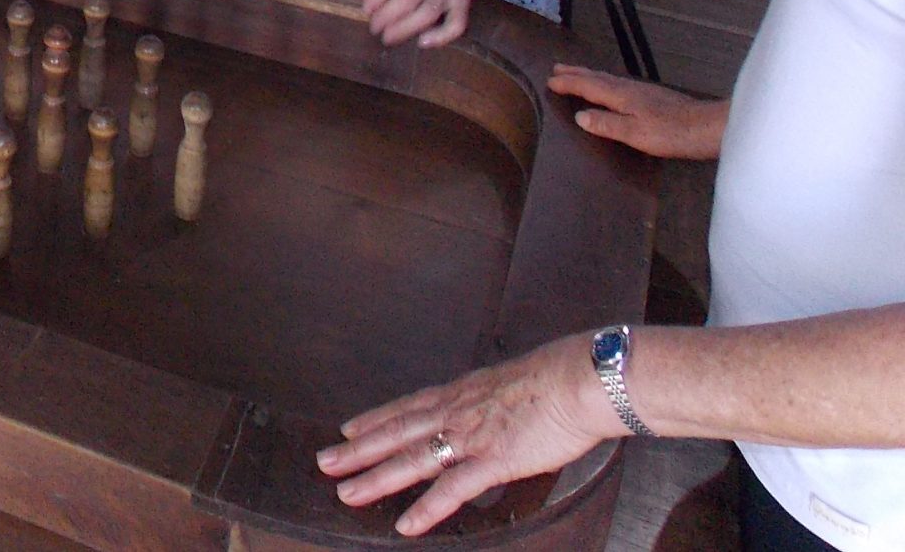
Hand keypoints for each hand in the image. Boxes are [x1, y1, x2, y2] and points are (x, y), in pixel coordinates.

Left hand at [316, 333, 620, 536]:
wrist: (579, 379)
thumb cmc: (556, 380)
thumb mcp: (510, 384)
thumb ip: (491, 401)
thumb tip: (488, 410)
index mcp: (461, 393)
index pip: (407, 407)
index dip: (375, 419)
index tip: (348, 428)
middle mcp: (456, 412)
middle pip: (396, 432)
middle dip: (358, 449)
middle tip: (325, 461)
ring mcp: (471, 436)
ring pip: (411, 460)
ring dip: (376, 478)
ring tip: (346, 494)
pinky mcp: (493, 460)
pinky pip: (452, 490)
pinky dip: (427, 509)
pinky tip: (406, 525)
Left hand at [361, 0, 497, 47]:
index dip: (373, 0)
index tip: (366, 10)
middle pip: (405, 2)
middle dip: (384, 19)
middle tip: (374, 28)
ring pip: (425, 15)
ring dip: (403, 30)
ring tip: (388, 38)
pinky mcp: (463, 3)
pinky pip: (455, 24)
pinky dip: (440, 36)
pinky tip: (423, 42)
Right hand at [547, 65, 727, 159]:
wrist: (707, 128)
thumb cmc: (671, 133)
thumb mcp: (635, 134)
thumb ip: (606, 124)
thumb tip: (580, 116)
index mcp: (622, 97)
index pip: (588, 87)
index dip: (568, 84)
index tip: (549, 80)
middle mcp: (630, 89)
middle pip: (598, 78)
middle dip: (576, 73)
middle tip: (557, 68)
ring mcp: (643, 91)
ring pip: (609, 79)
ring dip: (590, 76)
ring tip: (577, 74)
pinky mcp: (654, 97)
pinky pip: (619, 84)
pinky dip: (606, 83)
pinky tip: (612, 89)